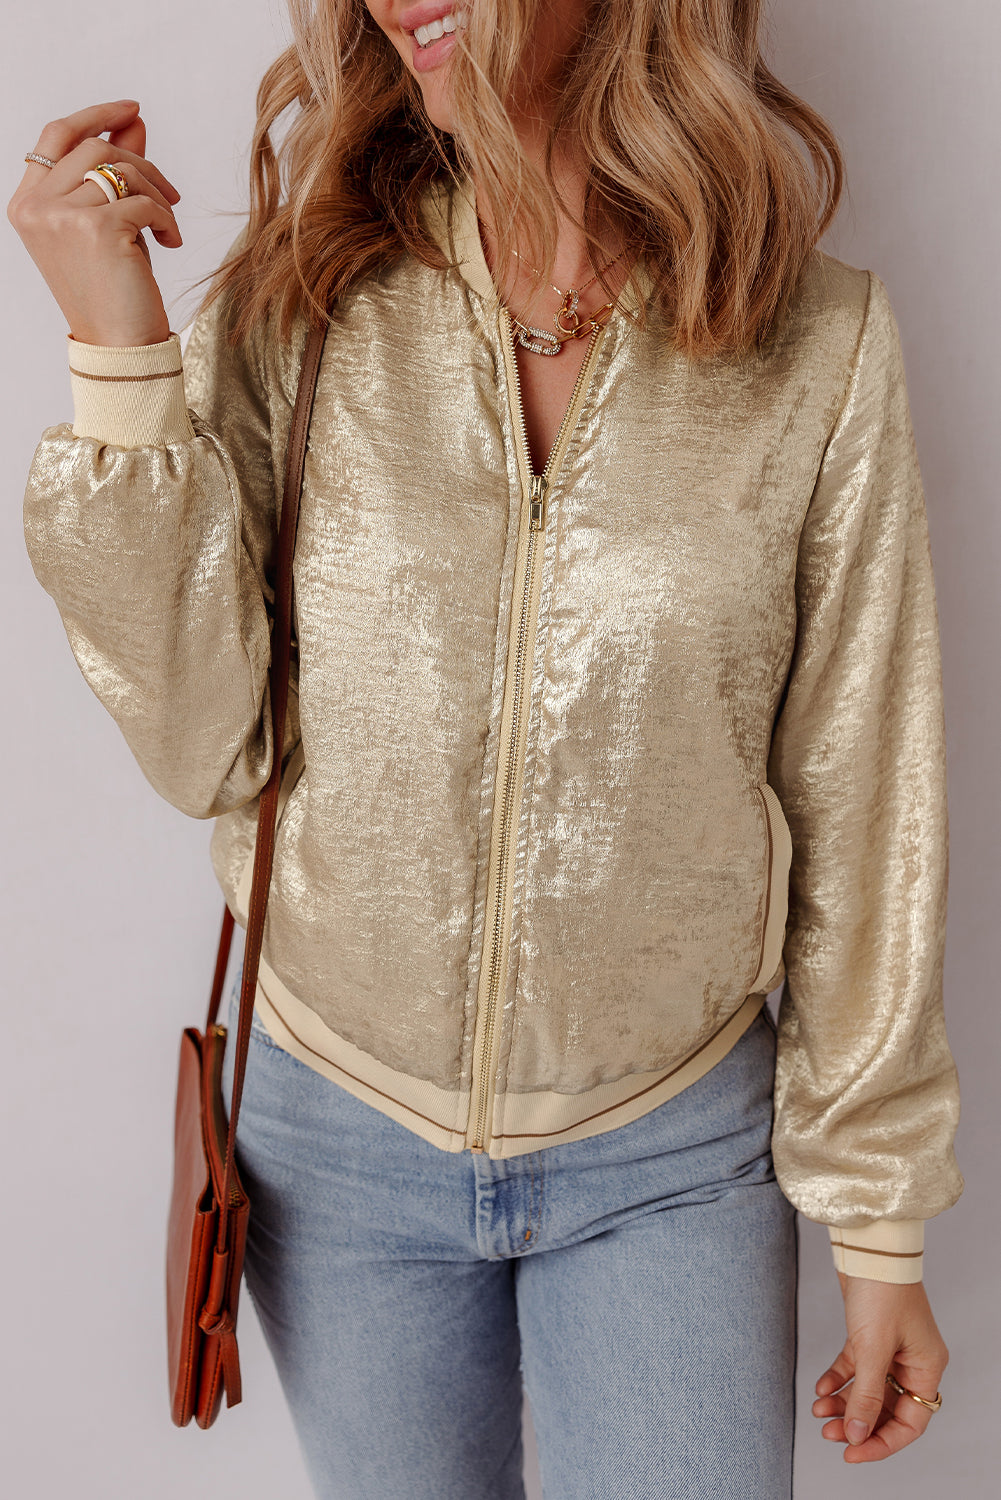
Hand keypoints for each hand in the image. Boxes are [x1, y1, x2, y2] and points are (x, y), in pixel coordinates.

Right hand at [7, 100, 182, 346]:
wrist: (119, 346)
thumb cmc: (113, 291)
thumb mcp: (108, 223)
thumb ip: (112, 171)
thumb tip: (132, 120)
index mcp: (27, 204)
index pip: (55, 136)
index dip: (95, 115)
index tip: (132, 110)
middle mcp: (35, 207)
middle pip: (93, 146)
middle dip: (141, 163)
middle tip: (170, 193)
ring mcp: (61, 216)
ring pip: (121, 171)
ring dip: (156, 195)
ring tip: (168, 225)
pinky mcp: (95, 228)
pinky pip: (142, 201)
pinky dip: (166, 218)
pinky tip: (171, 242)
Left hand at [812, 1271, 948, 1462]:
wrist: (868, 1247)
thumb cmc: (882, 1291)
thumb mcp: (873, 1348)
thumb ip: (866, 1395)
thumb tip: (859, 1435)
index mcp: (926, 1367)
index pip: (910, 1421)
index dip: (882, 1442)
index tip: (852, 1453)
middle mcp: (911, 1361)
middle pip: (886, 1407)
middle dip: (858, 1423)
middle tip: (829, 1434)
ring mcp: (890, 1348)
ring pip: (868, 1389)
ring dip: (844, 1404)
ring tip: (819, 1413)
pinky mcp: (869, 1334)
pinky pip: (854, 1368)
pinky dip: (838, 1380)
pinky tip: (820, 1389)